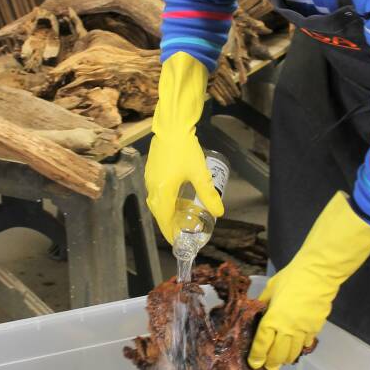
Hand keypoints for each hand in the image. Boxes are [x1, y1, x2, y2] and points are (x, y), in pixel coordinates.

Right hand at [145, 53, 223, 242]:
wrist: (171, 126)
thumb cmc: (185, 149)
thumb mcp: (199, 173)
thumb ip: (208, 194)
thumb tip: (220, 212)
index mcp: (162, 191)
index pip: (164, 219)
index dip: (170, 232)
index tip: (177, 242)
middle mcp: (152, 187)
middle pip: (158, 213)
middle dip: (168, 224)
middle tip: (180, 232)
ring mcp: (150, 178)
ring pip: (156, 202)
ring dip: (166, 212)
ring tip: (180, 217)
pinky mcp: (151, 170)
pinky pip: (156, 192)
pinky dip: (164, 201)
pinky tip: (176, 198)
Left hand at [248, 192, 369, 369]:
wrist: (318, 274)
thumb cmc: (291, 277)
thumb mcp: (271, 289)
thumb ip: (264, 303)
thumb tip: (258, 311)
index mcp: (273, 318)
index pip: (262, 343)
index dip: (257, 356)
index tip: (254, 364)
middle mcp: (287, 329)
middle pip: (278, 354)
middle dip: (271, 363)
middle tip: (268, 367)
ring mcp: (303, 331)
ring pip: (293, 352)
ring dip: (285, 359)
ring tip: (280, 361)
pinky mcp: (315, 328)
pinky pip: (305, 344)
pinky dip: (300, 348)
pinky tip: (296, 348)